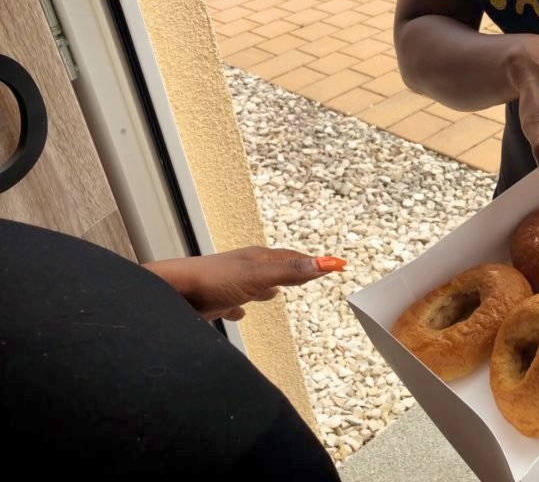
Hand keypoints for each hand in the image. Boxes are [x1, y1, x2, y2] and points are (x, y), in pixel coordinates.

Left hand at [143, 247, 345, 320]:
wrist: (170, 293)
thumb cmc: (213, 281)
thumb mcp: (259, 276)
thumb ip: (291, 271)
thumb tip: (325, 262)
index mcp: (258, 259)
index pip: (293, 257)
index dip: (314, 261)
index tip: (334, 264)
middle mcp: (244, 269)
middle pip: (274, 268)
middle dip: (292, 270)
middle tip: (309, 272)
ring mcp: (228, 284)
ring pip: (254, 284)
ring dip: (267, 287)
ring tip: (276, 292)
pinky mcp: (213, 302)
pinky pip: (232, 304)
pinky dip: (240, 308)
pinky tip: (239, 315)